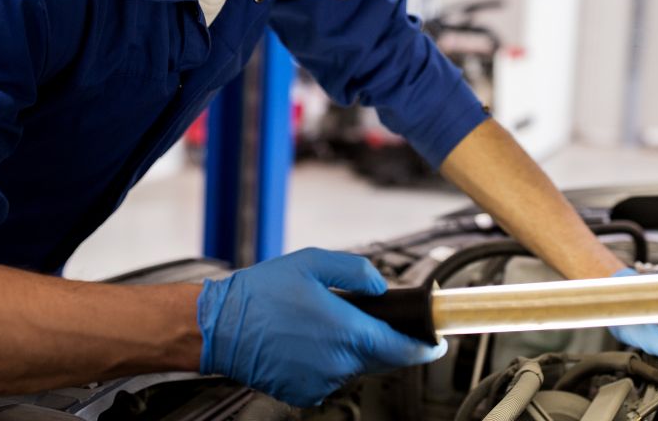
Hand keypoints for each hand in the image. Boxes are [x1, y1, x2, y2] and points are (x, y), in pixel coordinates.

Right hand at [197, 248, 446, 406]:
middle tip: (366, 319)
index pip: (403, 350)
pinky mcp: (303, 393)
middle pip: (381, 359)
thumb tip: (382, 286)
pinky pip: (330, 378)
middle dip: (384, 340)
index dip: (425, 347)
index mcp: (347, 332)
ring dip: (352, 350)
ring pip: (355, 368)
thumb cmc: (260, 295)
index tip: (436, 344)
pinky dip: (329, 362)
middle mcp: (338, 363)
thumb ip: (358, 271)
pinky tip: (308, 342)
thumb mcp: (314, 263)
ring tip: (324, 325)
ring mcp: (320, 382)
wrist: (220, 326)